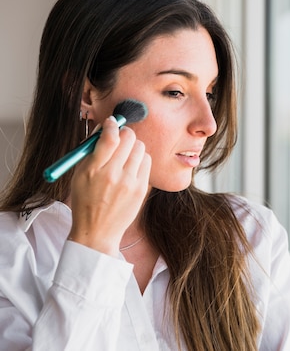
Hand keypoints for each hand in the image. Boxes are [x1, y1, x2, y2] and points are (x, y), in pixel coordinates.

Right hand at [68, 116, 151, 255]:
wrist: (98, 231)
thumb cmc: (86, 200)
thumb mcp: (79, 175)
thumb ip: (91, 151)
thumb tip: (105, 127)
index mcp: (94, 170)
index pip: (110, 137)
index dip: (112, 125)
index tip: (112, 122)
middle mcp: (114, 175)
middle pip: (129, 139)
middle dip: (124, 133)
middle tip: (121, 137)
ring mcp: (130, 182)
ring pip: (140, 148)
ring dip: (133, 146)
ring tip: (125, 155)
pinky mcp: (141, 189)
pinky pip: (147, 161)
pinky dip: (140, 159)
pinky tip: (132, 166)